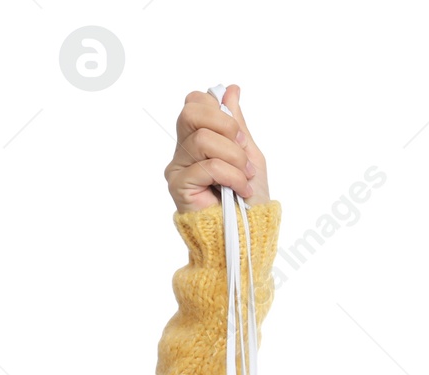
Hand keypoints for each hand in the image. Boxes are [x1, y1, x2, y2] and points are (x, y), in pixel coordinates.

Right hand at [165, 84, 269, 212]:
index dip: (219, 110)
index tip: (240, 135)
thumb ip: (237, 123)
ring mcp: (179, 167)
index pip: (195, 102)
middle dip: (225, 127)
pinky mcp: (179, 185)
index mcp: (198, 137)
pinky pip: (208, 166)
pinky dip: (232, 177)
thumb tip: (231, 89)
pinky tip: (240, 190)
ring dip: (235, 159)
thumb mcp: (249, 154)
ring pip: (203, 139)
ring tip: (244, 177)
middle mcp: (184, 149)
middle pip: (191, 111)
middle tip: (242, 150)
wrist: (249, 232)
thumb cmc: (250, 198)